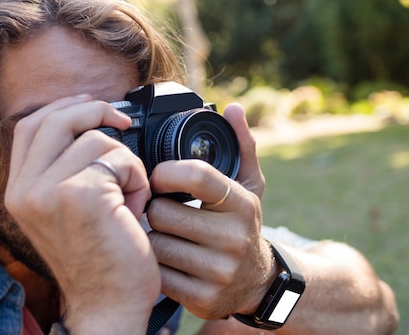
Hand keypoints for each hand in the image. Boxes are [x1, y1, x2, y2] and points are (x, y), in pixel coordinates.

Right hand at [4, 95, 159, 334]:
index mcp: (18, 191)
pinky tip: (134, 206)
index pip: (30, 126)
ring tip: (129, 195)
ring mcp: (48, 191)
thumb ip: (63, 169)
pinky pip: (119, 159)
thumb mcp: (66, 210)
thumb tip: (91, 119)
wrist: (108, 306)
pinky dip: (136, 176)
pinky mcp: (81, 194)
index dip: (63, 108)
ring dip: (124, 161)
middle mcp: (24, 190)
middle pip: (55, 118)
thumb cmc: (97, 259)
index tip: (92, 106)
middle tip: (123, 123)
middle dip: (94, 110)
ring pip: (96, 139)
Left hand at [146, 103, 272, 318]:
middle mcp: (233, 238)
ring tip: (164, 234)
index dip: (166, 172)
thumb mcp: (249, 186)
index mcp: (242, 204)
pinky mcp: (201, 299)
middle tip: (160, 209)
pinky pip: (156, 274)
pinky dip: (155, 265)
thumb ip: (241, 145)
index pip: (194, 175)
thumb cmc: (242, 225)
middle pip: (161, 212)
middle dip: (155, 208)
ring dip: (151, 237)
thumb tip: (233, 109)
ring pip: (154, 243)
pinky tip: (167, 259)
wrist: (257, 283)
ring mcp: (218, 272)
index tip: (158, 175)